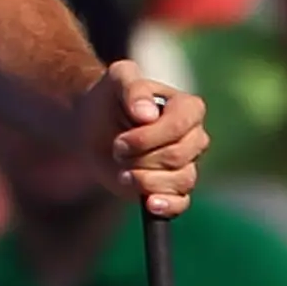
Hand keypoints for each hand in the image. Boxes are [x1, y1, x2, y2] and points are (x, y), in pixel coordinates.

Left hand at [78, 62, 206, 214]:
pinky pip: (181, 202)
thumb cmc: (110, 97)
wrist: (93, 125)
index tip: (120, 141)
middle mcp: (193, 137)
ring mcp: (184, 163)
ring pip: (182, 180)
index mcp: (188, 108)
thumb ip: (133, 88)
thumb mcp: (118, 79)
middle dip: (141, 158)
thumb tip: (147, 114)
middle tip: (117, 150)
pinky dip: (167, 206)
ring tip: (123, 173)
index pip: (180, 127)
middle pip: (179, 156)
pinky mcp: (170, 186)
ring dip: (145, 180)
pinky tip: (150, 204)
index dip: (147, 138)